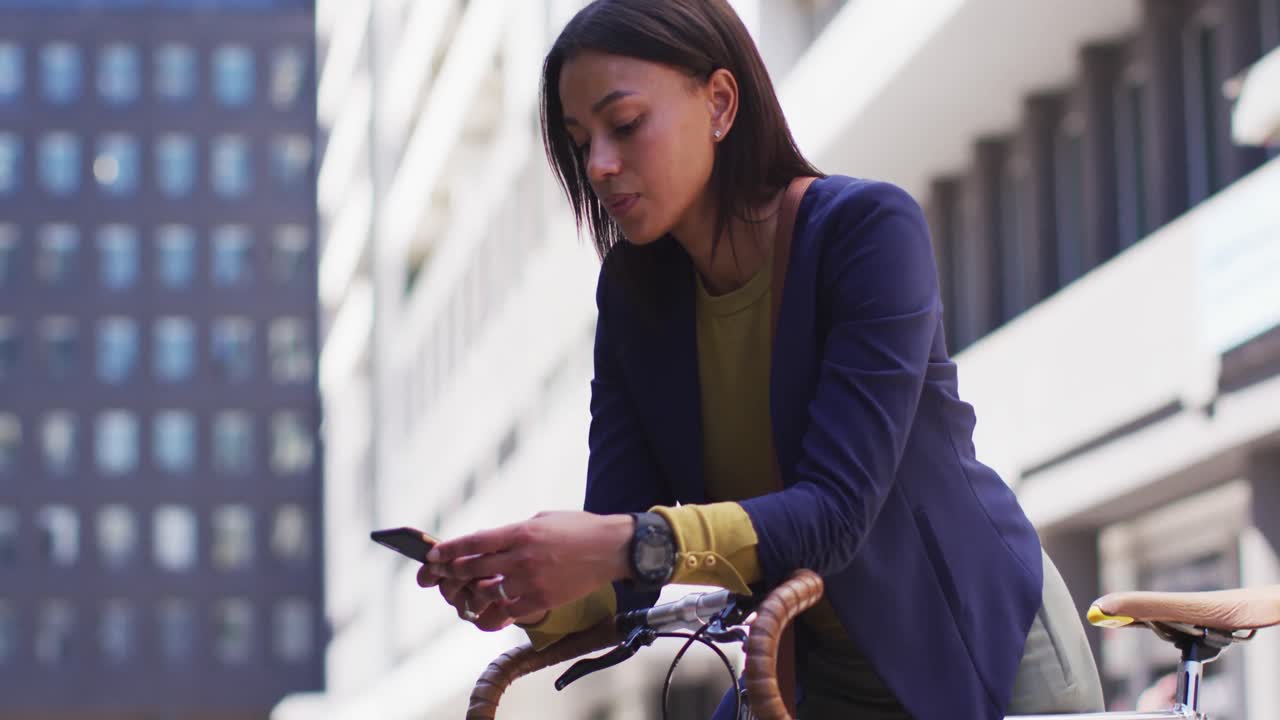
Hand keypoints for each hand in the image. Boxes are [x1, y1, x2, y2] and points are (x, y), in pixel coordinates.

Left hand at [424, 511, 633, 623]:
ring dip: (470, 595)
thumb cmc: (578, 529)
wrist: (612, 549)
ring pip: (485, 593)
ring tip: (465, 595)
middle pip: (472, 568)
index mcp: (520, 532)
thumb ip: (514, 532)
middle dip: (450, 572)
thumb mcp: (542, 519)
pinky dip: (493, 615)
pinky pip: (507, 613)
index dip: (449, 550)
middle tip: (439, 575)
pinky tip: (487, 614)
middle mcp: (521, 557)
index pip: (474, 542)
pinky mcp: (542, 600)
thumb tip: (489, 543)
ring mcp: (531, 581)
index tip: (433, 556)